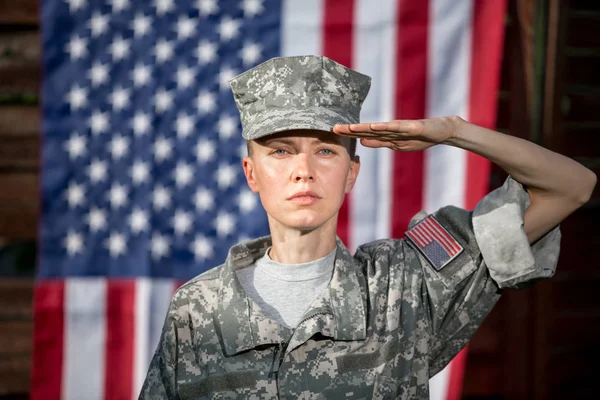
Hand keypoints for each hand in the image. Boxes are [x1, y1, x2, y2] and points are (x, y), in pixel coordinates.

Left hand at [333, 116, 461, 151]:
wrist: (443, 130)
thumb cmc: (420, 137)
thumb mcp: (396, 143)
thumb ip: (379, 142)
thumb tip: (361, 141)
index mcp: (386, 135)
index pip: (364, 135)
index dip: (349, 134)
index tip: (333, 133)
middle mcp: (391, 129)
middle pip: (368, 130)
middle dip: (351, 130)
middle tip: (334, 127)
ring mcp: (402, 127)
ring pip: (380, 128)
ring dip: (364, 127)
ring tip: (349, 127)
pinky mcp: (413, 127)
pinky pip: (397, 128)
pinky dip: (385, 127)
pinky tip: (374, 127)